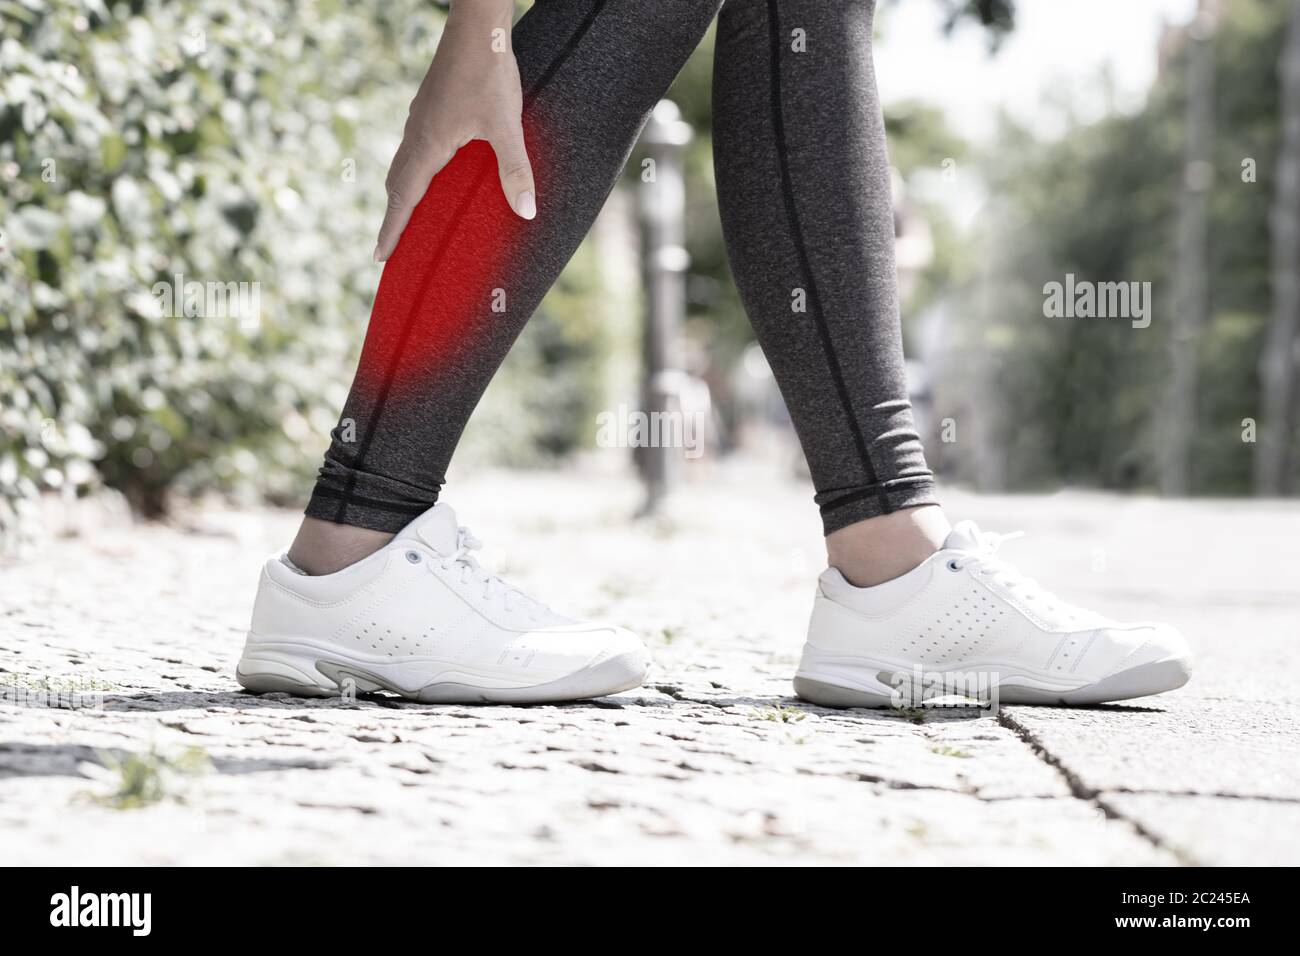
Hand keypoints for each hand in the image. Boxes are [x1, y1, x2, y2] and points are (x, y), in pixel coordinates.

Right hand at [374, 0, 534, 262]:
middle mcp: (416, 135)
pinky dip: (413, 172)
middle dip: (394, 218)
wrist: (477, 28)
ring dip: (402, 194)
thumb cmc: (489, 74)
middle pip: (397, 185)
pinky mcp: (428, 108)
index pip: (403, 198)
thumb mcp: (506, 126)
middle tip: (389, 248)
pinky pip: (413, 150)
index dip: (392, 229)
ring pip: (404, 165)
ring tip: (406, 217)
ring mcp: (420, 119)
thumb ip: (515, 170)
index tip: (380, 256)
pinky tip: (430, 173)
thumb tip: (525, 212)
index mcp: (428, 146)